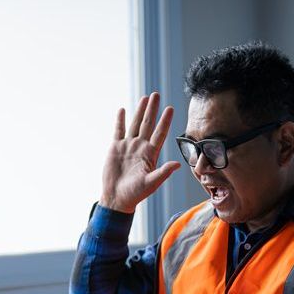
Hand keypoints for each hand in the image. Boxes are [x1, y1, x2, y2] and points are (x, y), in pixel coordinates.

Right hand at [99, 92, 179, 212]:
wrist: (116, 198)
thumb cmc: (135, 194)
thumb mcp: (151, 183)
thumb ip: (163, 172)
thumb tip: (178, 164)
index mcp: (150, 154)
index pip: (160, 133)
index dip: (165, 121)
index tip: (170, 109)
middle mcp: (140, 147)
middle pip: (148, 124)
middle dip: (152, 109)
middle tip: (157, 94)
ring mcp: (128, 146)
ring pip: (134, 124)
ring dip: (139, 111)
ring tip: (144, 98)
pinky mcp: (115, 148)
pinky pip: (118, 131)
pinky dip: (120, 121)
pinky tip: (122, 110)